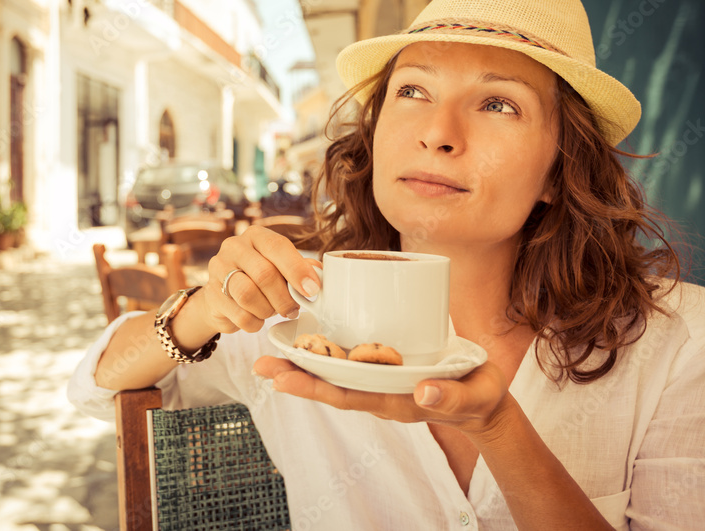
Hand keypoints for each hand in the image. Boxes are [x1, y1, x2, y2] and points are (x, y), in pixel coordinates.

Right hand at [192, 225, 322, 334]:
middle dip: (284, 297)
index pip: (277, 247)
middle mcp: (234, 247)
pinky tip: (257, 319)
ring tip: (273, 311)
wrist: (225, 296)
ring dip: (268, 310)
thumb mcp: (281, 268)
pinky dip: (255, 323)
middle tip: (293, 309)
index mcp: (256, 235)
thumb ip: (301, 268)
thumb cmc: (260, 278)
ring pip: (248, 295)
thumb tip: (319, 276)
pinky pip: (239, 315)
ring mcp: (219, 269)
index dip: (297, 270)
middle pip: (264, 274)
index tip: (312, 290)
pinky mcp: (211, 294)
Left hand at [251, 356, 511, 437]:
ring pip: (335, 376)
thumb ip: (451, 396)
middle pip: (330, 387)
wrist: (483, 399)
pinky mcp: (385, 368)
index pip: (347, 396)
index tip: (284, 379)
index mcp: (395, 401)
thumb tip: (423, 392)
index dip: (314, 387)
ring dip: (302, 366)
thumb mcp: (473, 396)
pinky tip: (304, 340)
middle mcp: (380, 392)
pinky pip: (349, 363)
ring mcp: (380, 382)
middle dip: (295, 376)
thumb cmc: (478, 396)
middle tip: (259, 366)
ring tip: (269, 356)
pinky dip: (326, 353)